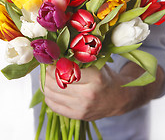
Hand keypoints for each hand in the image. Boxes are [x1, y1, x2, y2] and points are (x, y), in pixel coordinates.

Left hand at [42, 62, 164, 120]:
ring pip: (52, 95)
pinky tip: (50, 89)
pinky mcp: (78, 116)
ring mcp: (82, 108)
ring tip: (46, 77)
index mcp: (94, 78)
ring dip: (45, 85)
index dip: (53, 65)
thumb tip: (59, 48)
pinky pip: (54, 106)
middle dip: (46, 74)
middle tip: (45, 68)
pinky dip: (48, 96)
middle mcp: (88, 94)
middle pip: (55, 83)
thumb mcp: (97, 61)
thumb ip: (80, 55)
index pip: (64, 71)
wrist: (119, 98)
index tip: (50, 60)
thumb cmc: (105, 76)